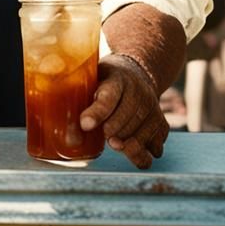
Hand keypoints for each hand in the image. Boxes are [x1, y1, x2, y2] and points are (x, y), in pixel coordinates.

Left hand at [80, 54, 168, 168]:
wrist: (137, 72)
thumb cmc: (106, 79)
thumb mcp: (92, 76)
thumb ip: (78, 95)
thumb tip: (63, 131)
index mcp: (117, 77)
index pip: (108, 96)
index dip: (97, 112)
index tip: (85, 125)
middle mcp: (138, 91)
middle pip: (127, 117)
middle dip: (113, 131)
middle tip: (105, 139)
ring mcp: (152, 106)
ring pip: (143, 131)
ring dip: (129, 144)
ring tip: (116, 145)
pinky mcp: (161, 121)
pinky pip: (157, 141)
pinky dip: (145, 152)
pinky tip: (135, 152)